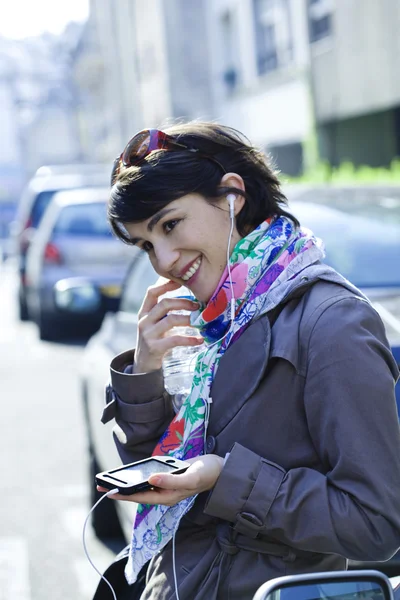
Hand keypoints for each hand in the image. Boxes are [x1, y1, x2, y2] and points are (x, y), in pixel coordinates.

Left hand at [97, 455, 223, 505]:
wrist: (220, 469)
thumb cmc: (207, 473)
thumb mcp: (191, 476)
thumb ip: (172, 480)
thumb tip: (151, 480)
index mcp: (169, 496)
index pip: (141, 497)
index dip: (124, 495)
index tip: (108, 491)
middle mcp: (166, 493)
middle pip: (139, 494)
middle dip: (120, 491)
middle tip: (101, 487)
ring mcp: (167, 486)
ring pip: (143, 487)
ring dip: (128, 485)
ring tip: (111, 482)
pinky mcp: (169, 478)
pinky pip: (150, 480)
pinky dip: (138, 478)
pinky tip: (131, 475)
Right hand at [134, 278, 202, 372]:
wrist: (143, 365)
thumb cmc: (154, 339)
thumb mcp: (154, 323)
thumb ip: (164, 311)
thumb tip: (184, 294)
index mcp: (144, 312)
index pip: (151, 292)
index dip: (165, 284)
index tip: (181, 282)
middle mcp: (144, 321)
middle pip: (164, 304)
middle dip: (183, 302)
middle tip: (197, 305)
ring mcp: (148, 334)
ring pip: (171, 320)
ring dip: (188, 319)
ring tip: (200, 321)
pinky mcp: (155, 347)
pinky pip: (175, 339)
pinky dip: (190, 339)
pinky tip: (199, 340)